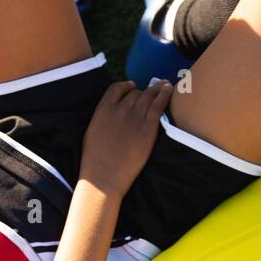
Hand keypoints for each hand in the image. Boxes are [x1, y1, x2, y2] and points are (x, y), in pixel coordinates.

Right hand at [80, 80, 172, 195]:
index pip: (116, 89)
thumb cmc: (95, 160)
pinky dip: (164, 94)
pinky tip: (168, 89)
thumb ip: (103, 117)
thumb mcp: (92, 131)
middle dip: (142, 92)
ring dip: (156, 88)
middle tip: (150, 91)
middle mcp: (120, 109)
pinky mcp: (149, 127)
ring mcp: (135, 117)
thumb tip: (112, 112)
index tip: (132, 86)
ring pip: (148, 95)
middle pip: (135, 93)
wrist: (105, 175)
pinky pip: (159, 105)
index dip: (125, 86)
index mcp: (103, 110)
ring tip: (163, 84)